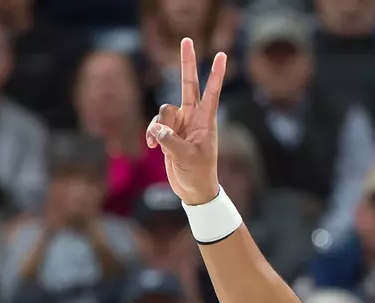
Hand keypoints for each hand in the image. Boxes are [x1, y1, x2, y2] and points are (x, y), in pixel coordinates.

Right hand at [146, 39, 227, 205]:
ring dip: (159, 127)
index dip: (216, 74)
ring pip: (164, 111)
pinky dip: (152, 135)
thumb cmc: (198, 174)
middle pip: (187, 84)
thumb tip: (158, 129)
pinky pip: (155, 125)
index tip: (222, 55)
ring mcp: (180, 123)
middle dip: (186, 62)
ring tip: (160, 145)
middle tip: (187, 39)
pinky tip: (153, 147)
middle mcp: (193, 117)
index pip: (211, 92)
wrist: (193, 189)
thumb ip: (171, 140)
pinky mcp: (169, 132)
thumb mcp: (187, 157)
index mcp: (206, 121)